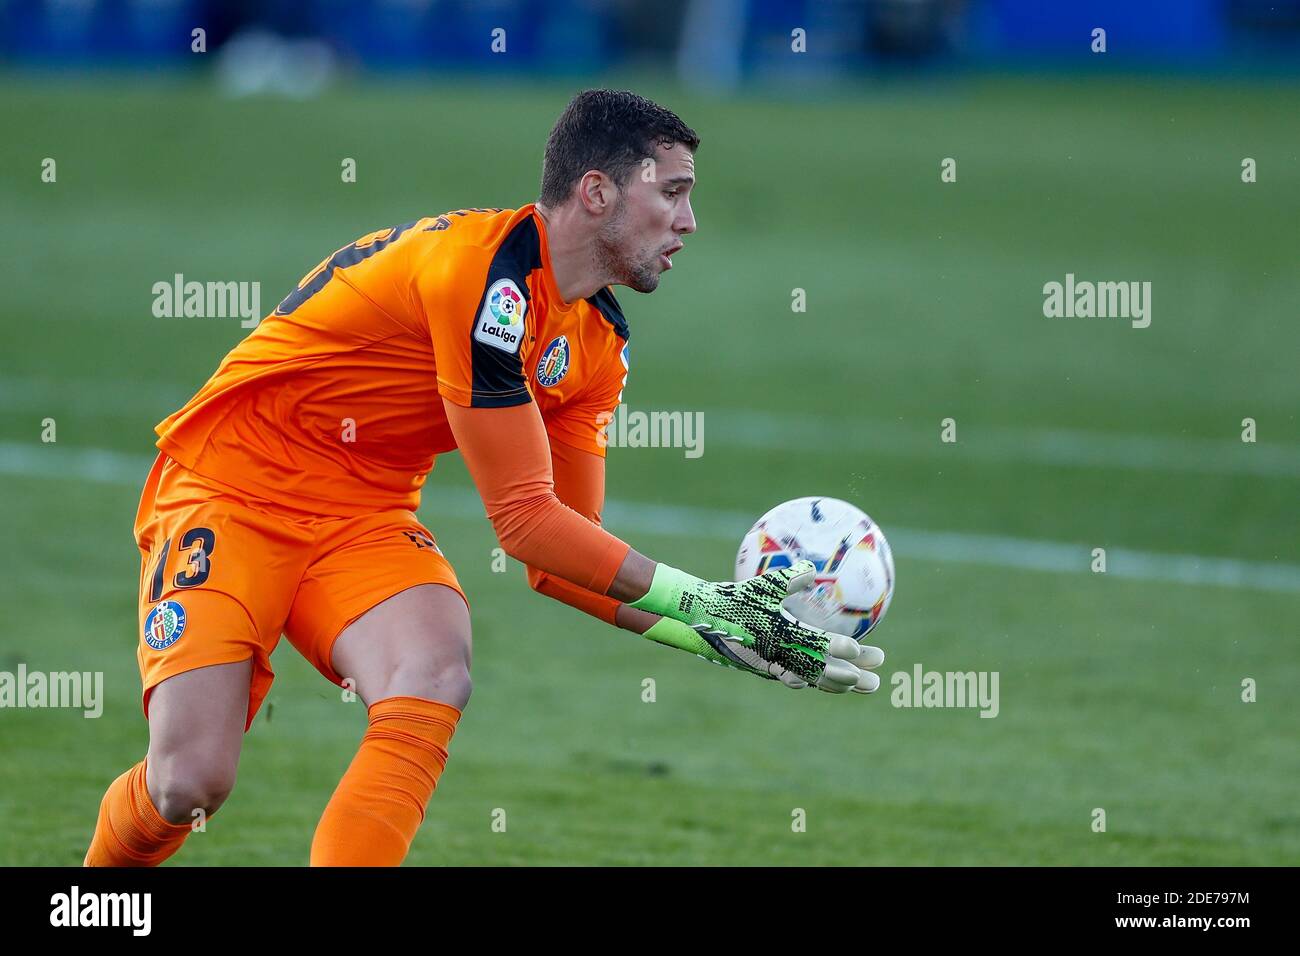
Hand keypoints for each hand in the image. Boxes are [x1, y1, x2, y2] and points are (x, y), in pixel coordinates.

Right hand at [632, 561, 885, 692]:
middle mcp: (779, 655)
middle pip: (822, 671)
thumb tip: (813, 570)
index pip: (816, 645)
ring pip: (812, 680)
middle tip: (877, 681)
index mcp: (779, 634)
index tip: (861, 650)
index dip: (840, 649)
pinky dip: (817, 683)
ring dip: (839, 684)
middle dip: (852, 677)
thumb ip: (790, 579)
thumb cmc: (731, 598)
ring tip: (863, 686)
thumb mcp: (761, 584)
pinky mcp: (767, 669)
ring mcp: (773, 666)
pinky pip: (797, 679)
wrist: (700, 620)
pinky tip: (830, 684)